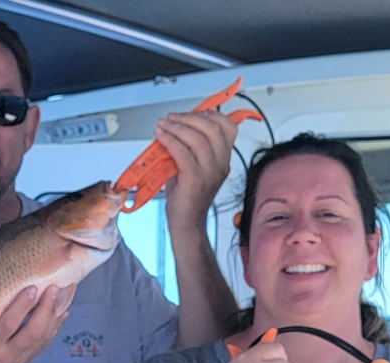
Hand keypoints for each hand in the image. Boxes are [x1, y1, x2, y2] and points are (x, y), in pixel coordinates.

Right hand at [0, 283, 74, 362]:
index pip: (8, 325)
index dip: (21, 306)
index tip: (31, 288)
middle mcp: (8, 356)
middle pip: (33, 331)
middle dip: (46, 308)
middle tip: (53, 288)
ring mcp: (20, 360)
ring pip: (43, 337)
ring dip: (55, 314)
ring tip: (65, 293)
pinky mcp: (27, 361)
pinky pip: (45, 342)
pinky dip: (56, 325)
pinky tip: (63, 310)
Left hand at [155, 110, 239, 224]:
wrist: (185, 222)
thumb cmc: (186, 195)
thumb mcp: (193, 165)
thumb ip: (190, 146)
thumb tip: (177, 124)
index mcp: (224, 159)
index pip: (229, 127)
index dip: (210, 114)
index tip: (192, 112)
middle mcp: (221, 164)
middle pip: (212, 128)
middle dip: (189, 117)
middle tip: (171, 118)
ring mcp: (210, 172)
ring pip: (198, 138)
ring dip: (177, 127)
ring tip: (162, 125)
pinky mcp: (195, 179)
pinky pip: (183, 152)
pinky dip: (169, 140)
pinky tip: (160, 136)